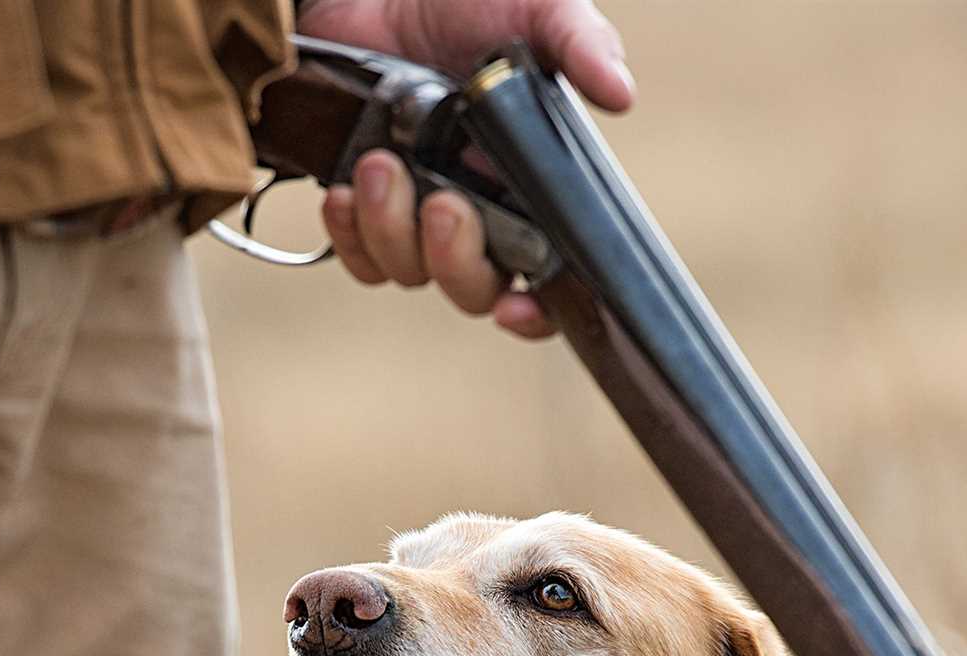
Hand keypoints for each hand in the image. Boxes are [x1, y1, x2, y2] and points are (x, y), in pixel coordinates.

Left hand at [298, 0, 633, 336]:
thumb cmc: (466, 4)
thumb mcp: (536, 11)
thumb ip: (580, 44)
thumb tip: (621, 91)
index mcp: (529, 190)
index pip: (546, 282)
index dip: (536, 313)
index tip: (515, 308)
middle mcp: (479, 216)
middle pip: (474, 289)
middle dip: (456, 259)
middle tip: (443, 202)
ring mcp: (418, 218)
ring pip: (410, 272)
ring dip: (392, 230)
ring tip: (382, 165)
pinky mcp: (366, 210)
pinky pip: (359, 257)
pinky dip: (350, 234)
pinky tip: (346, 191)